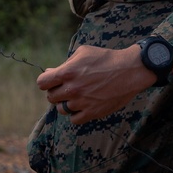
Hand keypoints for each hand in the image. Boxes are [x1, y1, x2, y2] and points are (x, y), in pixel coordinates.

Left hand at [37, 44, 156, 123]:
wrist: (130, 70)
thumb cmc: (107, 58)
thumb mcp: (84, 52)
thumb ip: (65, 63)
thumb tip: (50, 72)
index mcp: (68, 72)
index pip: (42, 83)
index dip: (47, 81)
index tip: (54, 80)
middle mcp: (72, 89)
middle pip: (51, 97)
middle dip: (57, 91)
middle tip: (70, 87)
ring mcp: (82, 102)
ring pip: (62, 109)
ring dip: (67, 103)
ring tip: (79, 96)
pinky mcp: (92, 113)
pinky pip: (74, 119)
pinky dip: (76, 114)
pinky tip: (84, 105)